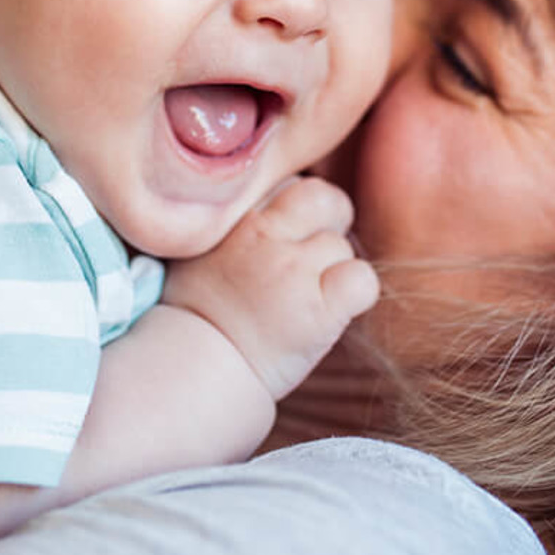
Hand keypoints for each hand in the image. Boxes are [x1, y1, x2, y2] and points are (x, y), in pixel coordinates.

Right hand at [162, 176, 378, 399]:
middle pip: (322, 198)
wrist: (192, 372)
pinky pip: (362, 280)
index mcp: (235, 214)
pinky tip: (332, 311)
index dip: (292, 210)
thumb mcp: (200, 244)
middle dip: (328, 222)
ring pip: (343, 245)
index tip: (281, 237)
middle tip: (313, 256)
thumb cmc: (197, 312)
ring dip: (333, 269)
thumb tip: (279, 201)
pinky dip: (356, 294)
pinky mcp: (318, 311)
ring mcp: (292, 271)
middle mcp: (263, 235)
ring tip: (305, 297)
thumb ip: (237, 216)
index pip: (288, 183)